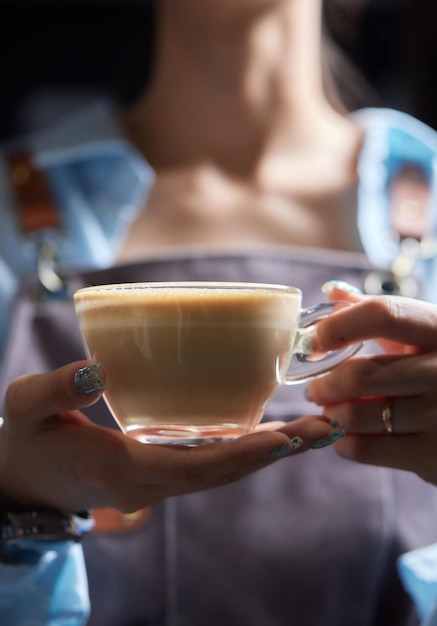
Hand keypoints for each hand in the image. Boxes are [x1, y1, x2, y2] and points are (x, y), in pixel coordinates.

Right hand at [0, 361, 336, 512]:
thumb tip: (98, 369)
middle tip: (324, 428)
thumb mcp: (25, 408)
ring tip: (311, 431)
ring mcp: (155, 484)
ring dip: (267, 453)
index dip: (240, 455)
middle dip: (274, 454)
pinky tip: (269, 434)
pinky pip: (208, 466)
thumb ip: (57, 388)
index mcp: (120, 470)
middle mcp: (148, 485)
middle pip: (222, 474)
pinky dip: (242, 451)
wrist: (24, 480)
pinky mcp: (158, 474)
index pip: (194, 468)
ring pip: (220, 473)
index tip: (284, 438)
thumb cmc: (26, 439)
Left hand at [307, 284, 436, 484]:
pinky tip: (348, 434)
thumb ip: (380, 314)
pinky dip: (344, 441)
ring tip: (332, 411)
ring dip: (331, 414)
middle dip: (324, 384)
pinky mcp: (433, 457)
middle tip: (316, 389)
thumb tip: (332, 291)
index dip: (339, 325)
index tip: (314, 341)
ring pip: (355, 415)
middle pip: (360, 375)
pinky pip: (364, 448)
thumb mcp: (424, 335)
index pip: (384, 314)